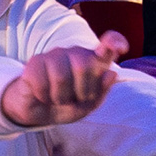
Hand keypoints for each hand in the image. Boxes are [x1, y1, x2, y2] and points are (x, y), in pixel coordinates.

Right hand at [0, 35, 124, 127]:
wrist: (38, 112)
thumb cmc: (67, 105)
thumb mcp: (87, 106)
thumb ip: (101, 92)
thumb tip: (111, 74)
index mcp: (94, 61)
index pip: (109, 44)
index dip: (114, 43)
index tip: (121, 48)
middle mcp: (75, 53)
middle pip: (84, 65)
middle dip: (81, 91)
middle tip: (75, 99)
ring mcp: (54, 55)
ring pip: (62, 77)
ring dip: (61, 97)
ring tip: (58, 99)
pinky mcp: (35, 62)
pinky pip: (42, 83)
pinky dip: (45, 97)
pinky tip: (44, 96)